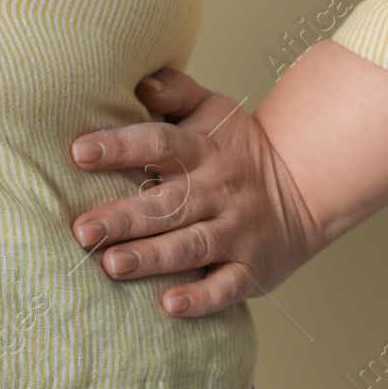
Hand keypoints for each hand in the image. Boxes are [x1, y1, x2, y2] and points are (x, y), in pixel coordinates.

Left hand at [67, 68, 328, 317]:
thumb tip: (141, 83)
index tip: (80, 152)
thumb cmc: (243, 148)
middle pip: (167, 203)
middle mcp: (217, 192)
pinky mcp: (249, 270)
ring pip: (191, 246)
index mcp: (203, 151)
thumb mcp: (215, 109)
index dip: (120, 147)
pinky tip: (168, 306)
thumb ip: (176, 92)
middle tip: (82, 230)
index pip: (158, 143)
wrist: (307, 186)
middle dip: (124, 217)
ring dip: (152, 257)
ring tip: (112, 265)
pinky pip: (226, 287)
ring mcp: (235, 232)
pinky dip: (200, 299)